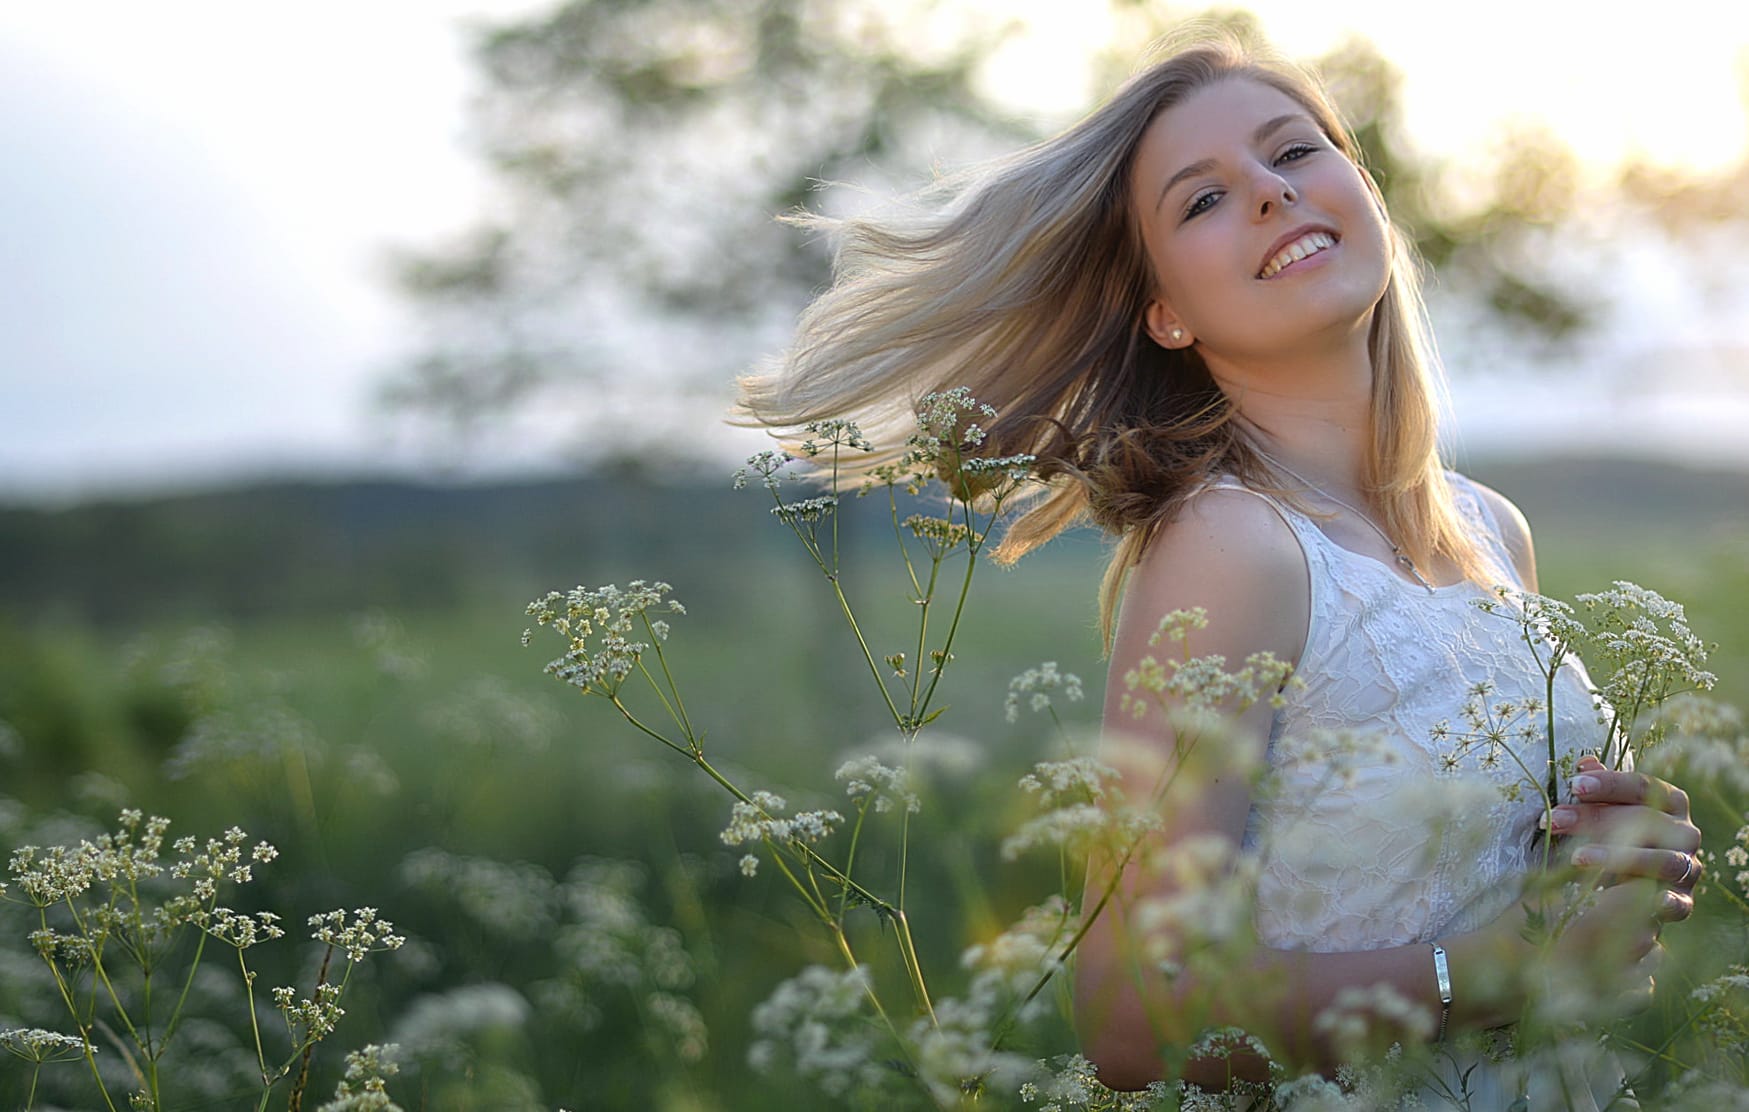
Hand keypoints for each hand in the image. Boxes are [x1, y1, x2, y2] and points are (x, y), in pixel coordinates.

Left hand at [1546, 755, 1701, 920]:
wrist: (1640, 884)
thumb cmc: (1622, 835)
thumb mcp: (1610, 810)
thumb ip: (1602, 789)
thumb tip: (1585, 764)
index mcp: (1671, 802)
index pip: (1644, 787)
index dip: (1609, 784)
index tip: (1575, 785)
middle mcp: (1685, 832)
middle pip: (1646, 820)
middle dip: (1597, 819)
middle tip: (1555, 820)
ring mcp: (1687, 868)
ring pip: (1663, 860)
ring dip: (1620, 858)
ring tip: (1577, 858)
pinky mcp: (1684, 901)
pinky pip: (1681, 903)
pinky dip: (1668, 902)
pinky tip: (1650, 899)